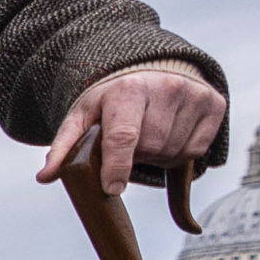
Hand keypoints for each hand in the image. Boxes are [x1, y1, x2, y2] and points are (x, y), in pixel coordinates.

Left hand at [39, 68, 227, 196]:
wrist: (152, 71)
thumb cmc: (112, 100)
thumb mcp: (83, 116)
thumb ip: (64, 146)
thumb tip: (44, 177)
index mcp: (128, 90)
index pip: (124, 136)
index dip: (117, 167)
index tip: (111, 188)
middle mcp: (166, 88)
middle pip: (150, 148)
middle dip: (136, 157)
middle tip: (128, 143)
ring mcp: (194, 95)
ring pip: (174, 153)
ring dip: (157, 157)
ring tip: (147, 137)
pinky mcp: (214, 104)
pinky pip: (196, 151)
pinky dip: (179, 154)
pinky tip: (168, 135)